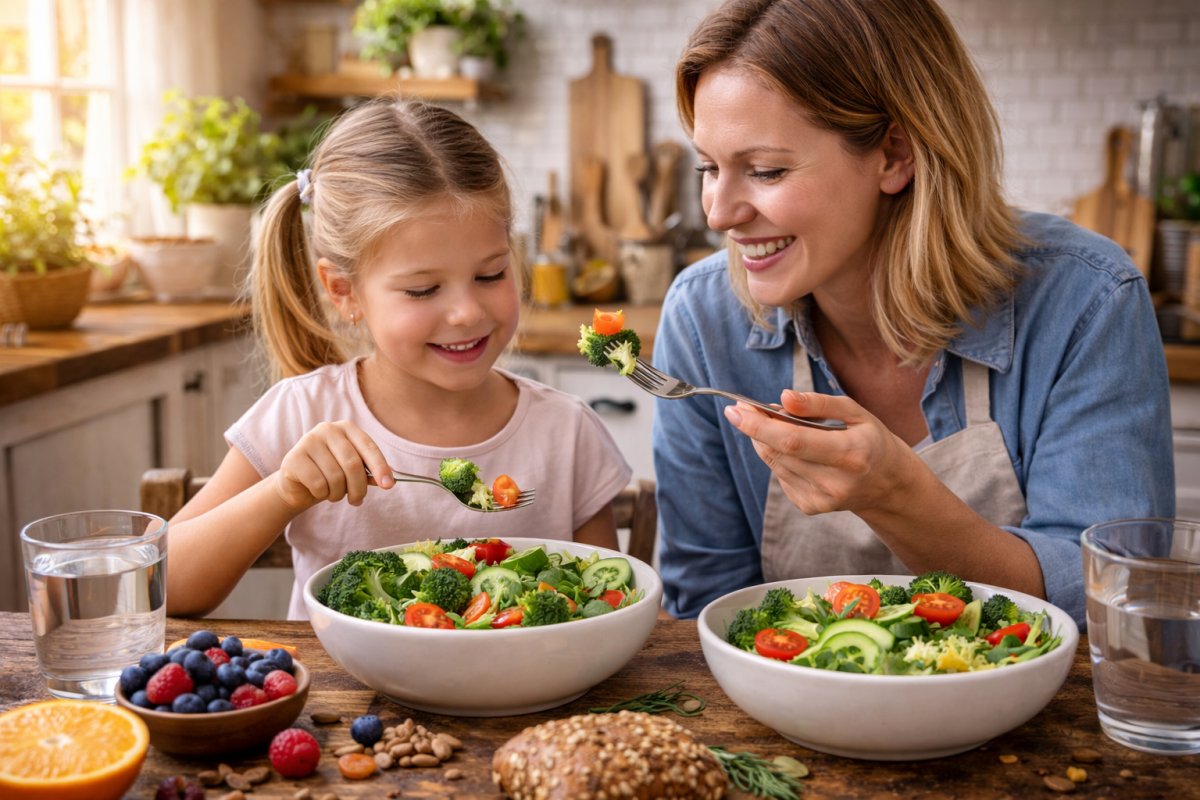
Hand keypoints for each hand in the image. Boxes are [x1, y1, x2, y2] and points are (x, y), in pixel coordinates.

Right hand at [273, 420, 394, 510]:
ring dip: (338, 494)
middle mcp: (327, 429)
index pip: (369, 447)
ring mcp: (308, 441)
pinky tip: (318, 491)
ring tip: (334, 494)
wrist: (298, 485)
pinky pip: (318, 484)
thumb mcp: (352, 472)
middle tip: (357, 501)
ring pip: (335, 477)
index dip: (380, 467)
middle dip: (359, 488)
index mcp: (346, 428)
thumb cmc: (330, 475)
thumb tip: (391, 478)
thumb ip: (370, 472)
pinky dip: (322, 494)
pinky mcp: (294, 458)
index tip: (389, 486)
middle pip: (353, 464)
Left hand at [722, 390, 922, 515]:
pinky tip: (796, 450)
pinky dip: (780, 458)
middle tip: (743, 408)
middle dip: (755, 428)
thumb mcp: (854, 412)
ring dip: (765, 440)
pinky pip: (781, 476)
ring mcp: (822, 499)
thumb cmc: (871, 440)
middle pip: (779, 453)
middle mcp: (836, 482)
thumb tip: (783, 397)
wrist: (888, 485)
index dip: (760, 426)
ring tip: (777, 423)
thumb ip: (818, 404)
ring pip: (775, 463)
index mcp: (851, 453)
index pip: (793, 441)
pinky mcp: (811, 507)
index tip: (735, 410)